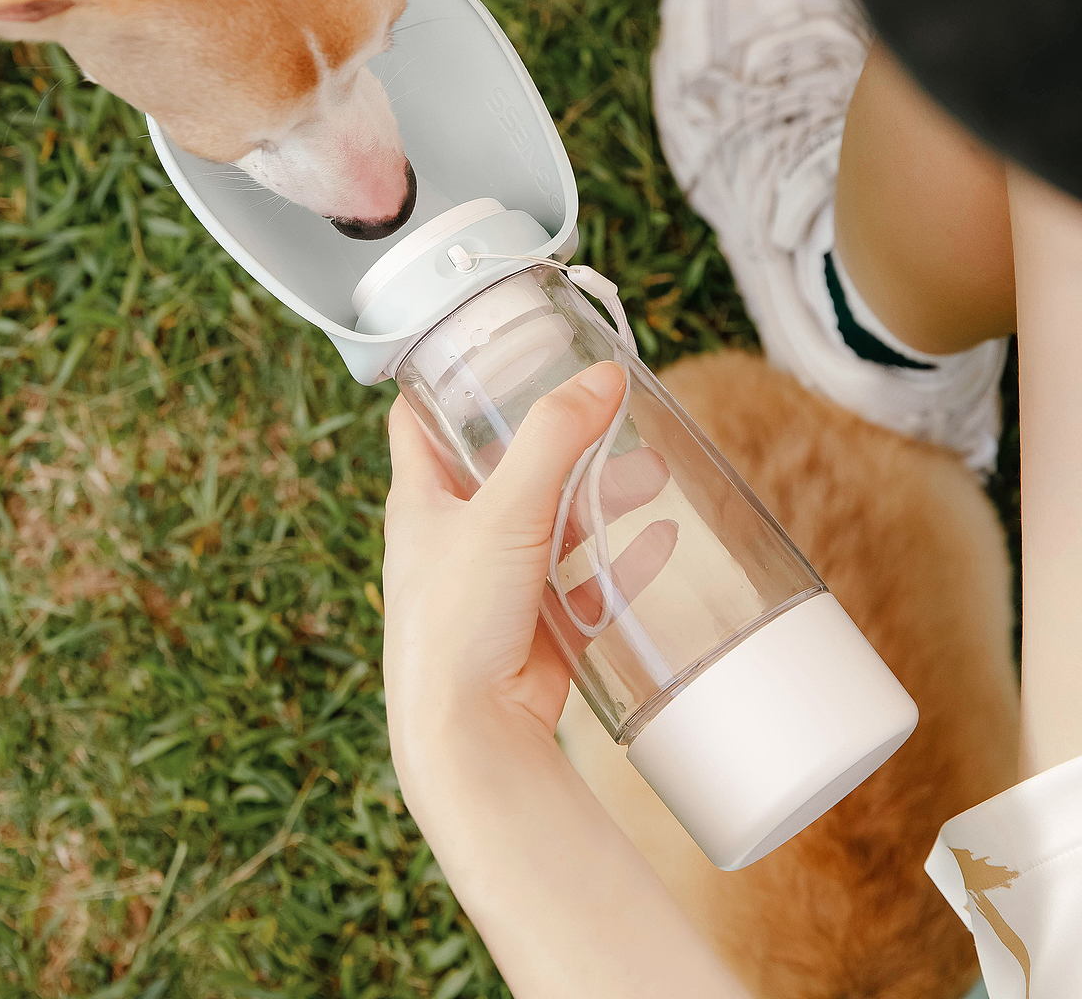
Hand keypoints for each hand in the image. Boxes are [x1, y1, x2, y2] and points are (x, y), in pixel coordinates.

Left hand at [383, 363, 673, 776]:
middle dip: (557, 439)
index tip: (494, 346)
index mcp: (421, 498)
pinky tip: (662, 540)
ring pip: (550, 521)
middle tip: (606, 410)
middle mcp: (451, 535)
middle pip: (503, 466)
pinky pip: (581, 580)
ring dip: (597, 497)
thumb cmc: (456, 620)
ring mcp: (492, 580)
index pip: (419, 418)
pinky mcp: (530, 623)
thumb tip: (603, 376)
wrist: (467, 733)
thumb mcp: (504, 510)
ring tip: (648, 473)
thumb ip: (555, 439)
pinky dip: (619, 558)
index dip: (448, 378)